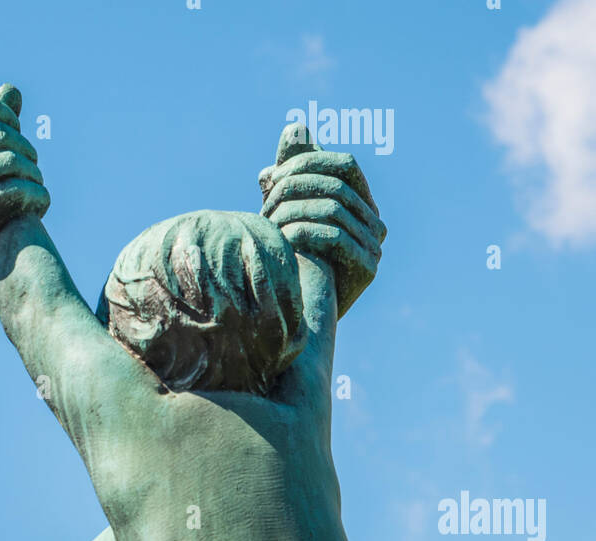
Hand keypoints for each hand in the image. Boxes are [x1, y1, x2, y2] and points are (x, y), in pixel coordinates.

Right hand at [0, 84, 48, 291]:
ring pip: (11, 161)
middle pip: (2, 135)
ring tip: (38, 186)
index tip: (18, 138)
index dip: (9, 117)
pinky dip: (36, 196)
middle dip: (26, 151)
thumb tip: (13, 90)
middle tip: (35, 168)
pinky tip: (40, 205)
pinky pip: (15, 192)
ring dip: (35, 174)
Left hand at [258, 124, 385, 315]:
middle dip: (296, 186)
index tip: (272, 174)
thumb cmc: (291, 259)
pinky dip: (303, 232)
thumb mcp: (290, 209)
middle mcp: (375, 222)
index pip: (345, 164)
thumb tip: (295, 127)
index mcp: (363, 203)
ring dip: (293, 211)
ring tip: (265, 222)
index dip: (310, 161)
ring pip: (333, 209)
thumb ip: (294, 171)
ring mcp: (375, 246)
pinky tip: (280, 239)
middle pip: (337, 185)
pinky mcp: (366, 269)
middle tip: (263, 198)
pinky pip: (334, 237)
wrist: (295, 314)